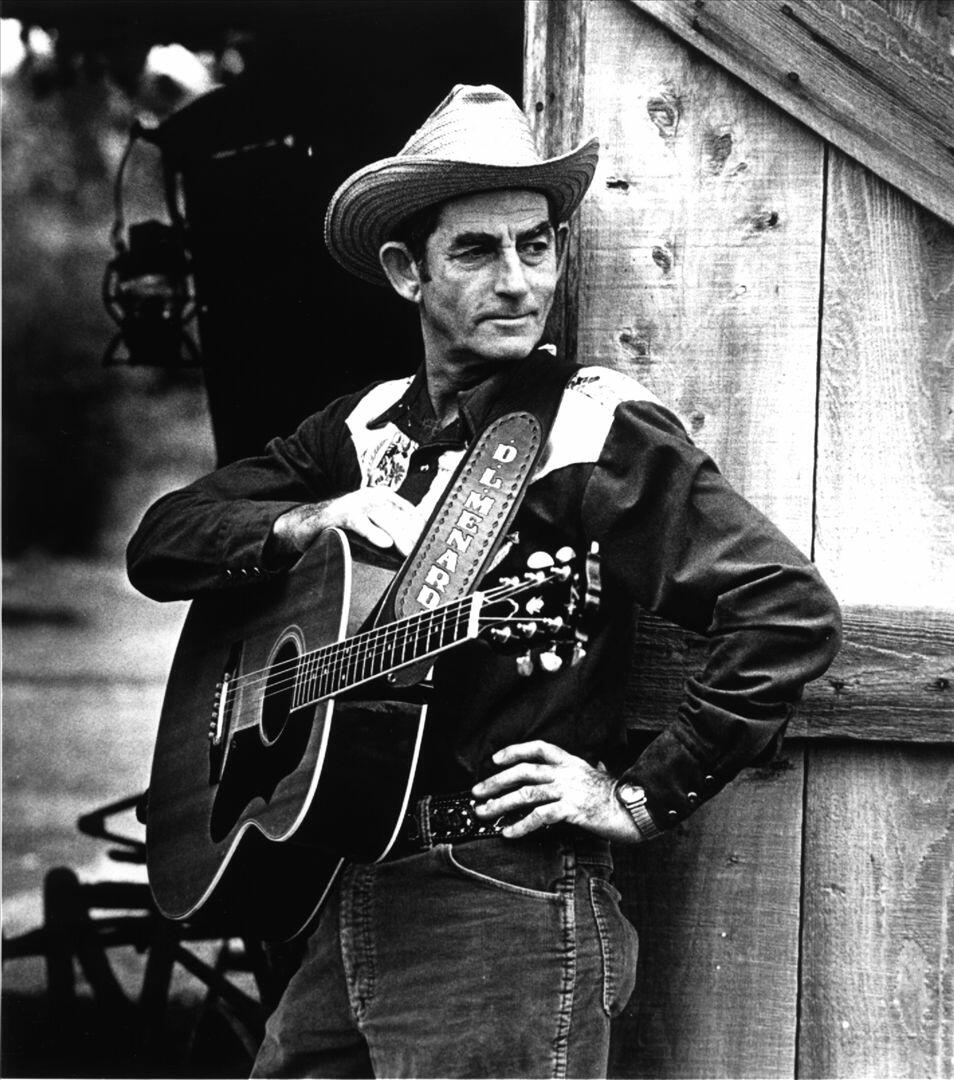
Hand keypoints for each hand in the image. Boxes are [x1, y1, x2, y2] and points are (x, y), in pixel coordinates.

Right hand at [271, 488, 422, 558]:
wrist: (308, 527)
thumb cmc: (346, 534)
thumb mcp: (375, 540)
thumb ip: (396, 546)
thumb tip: (419, 559)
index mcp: (387, 500)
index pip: (413, 516)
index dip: (425, 533)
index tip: (436, 550)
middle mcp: (375, 497)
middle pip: (402, 517)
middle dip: (415, 537)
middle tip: (427, 556)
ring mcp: (357, 503)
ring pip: (384, 518)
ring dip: (399, 537)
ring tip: (411, 553)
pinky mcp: (340, 513)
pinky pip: (359, 522)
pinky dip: (372, 532)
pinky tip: (385, 544)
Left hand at [472, 740, 643, 843]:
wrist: (637, 809)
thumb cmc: (618, 796)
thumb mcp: (597, 776)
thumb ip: (586, 771)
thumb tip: (592, 766)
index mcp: (571, 762)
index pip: (538, 748)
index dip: (514, 751)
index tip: (495, 759)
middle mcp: (567, 772)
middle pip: (524, 771)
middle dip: (496, 781)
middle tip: (477, 792)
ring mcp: (569, 790)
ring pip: (527, 793)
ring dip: (501, 803)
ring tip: (483, 813)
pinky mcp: (572, 810)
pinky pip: (540, 817)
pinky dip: (521, 825)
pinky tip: (509, 832)